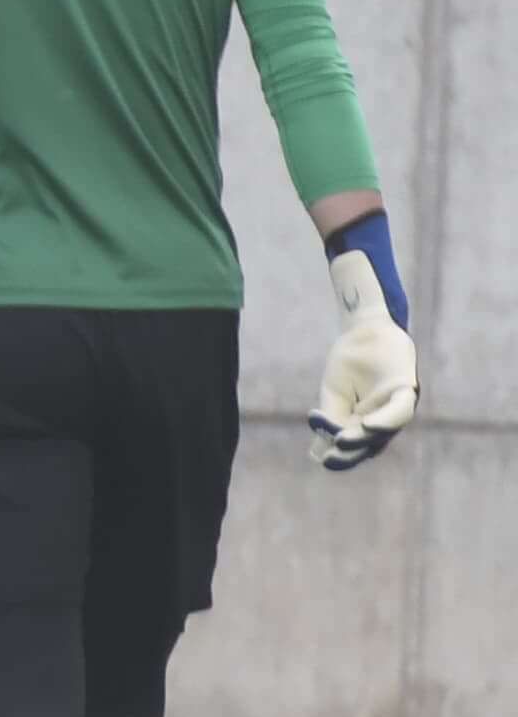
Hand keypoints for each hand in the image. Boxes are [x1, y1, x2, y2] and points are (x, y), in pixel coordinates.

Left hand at [314, 216, 415, 471]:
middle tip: (339, 444)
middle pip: (379, 434)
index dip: (385, 421)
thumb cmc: (372, 330)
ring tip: (324, 459)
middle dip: (360, 442)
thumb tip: (352, 257)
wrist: (366, 340)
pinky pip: (341, 436)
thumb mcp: (370, 316)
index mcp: (402, 386)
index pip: (400, 410)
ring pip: (359, 441)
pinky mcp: (350, 418)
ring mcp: (372, 417)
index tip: (366, 427)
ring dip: (343, 451)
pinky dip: (328, 446)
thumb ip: (364, 297)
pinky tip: (314, 455)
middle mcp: (390, 408)